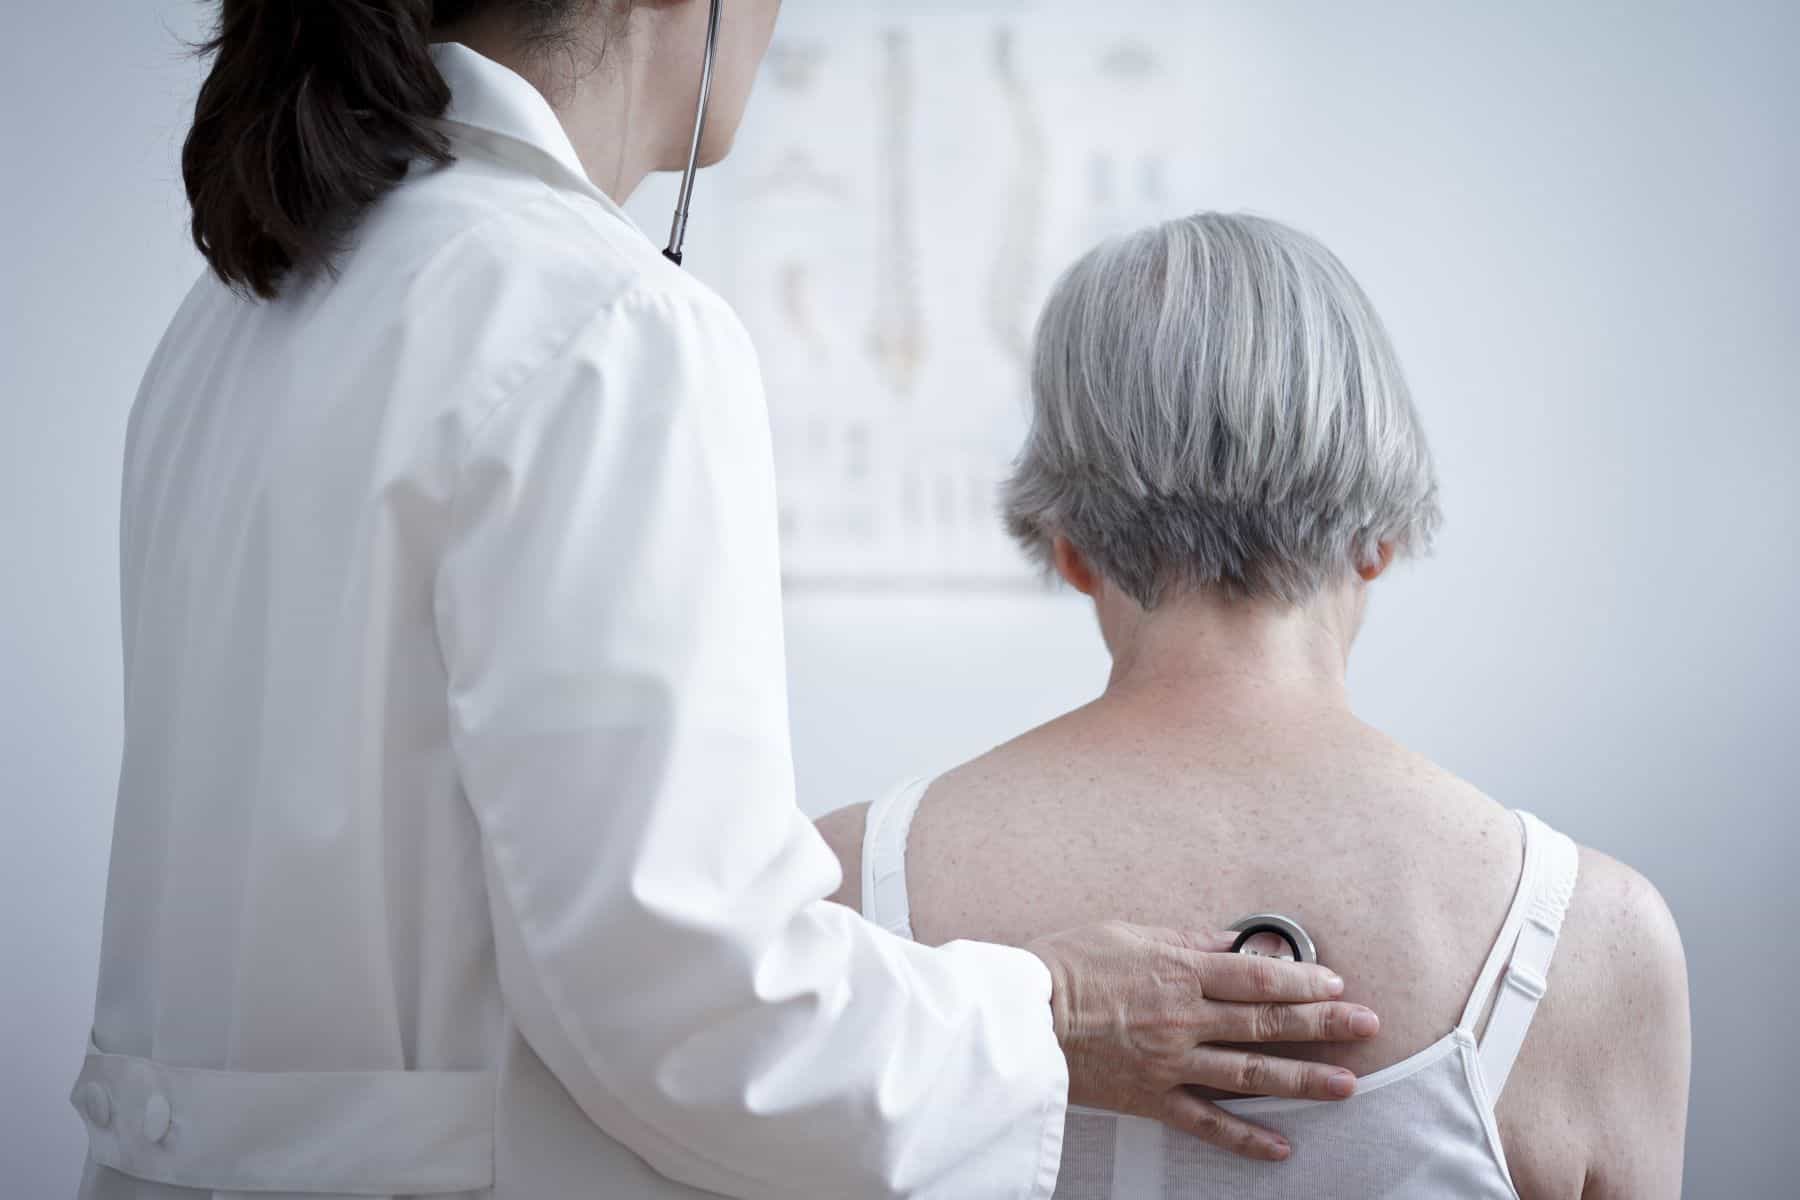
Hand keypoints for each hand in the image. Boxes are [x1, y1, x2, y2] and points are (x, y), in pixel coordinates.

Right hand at [1027, 921, 1378, 1160]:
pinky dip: (1246, 1136)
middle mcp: (1184, 1018)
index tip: (1336, 984)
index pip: (1257, 976)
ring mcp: (1171, 1062)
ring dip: (1304, 1078)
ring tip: (1347, 1084)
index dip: (1302, 981)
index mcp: (1179, 971)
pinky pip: (1207, 1121)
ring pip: (1250, 1072)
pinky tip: (1282, 1145)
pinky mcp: (1152, 1097)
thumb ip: (1185, 939)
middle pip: (1267, 1021)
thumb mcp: (1128, 932)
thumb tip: (1231, 940)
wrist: (1021, 1016)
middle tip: (1368, 1025)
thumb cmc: (1067, 964)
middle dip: (1324, 1024)